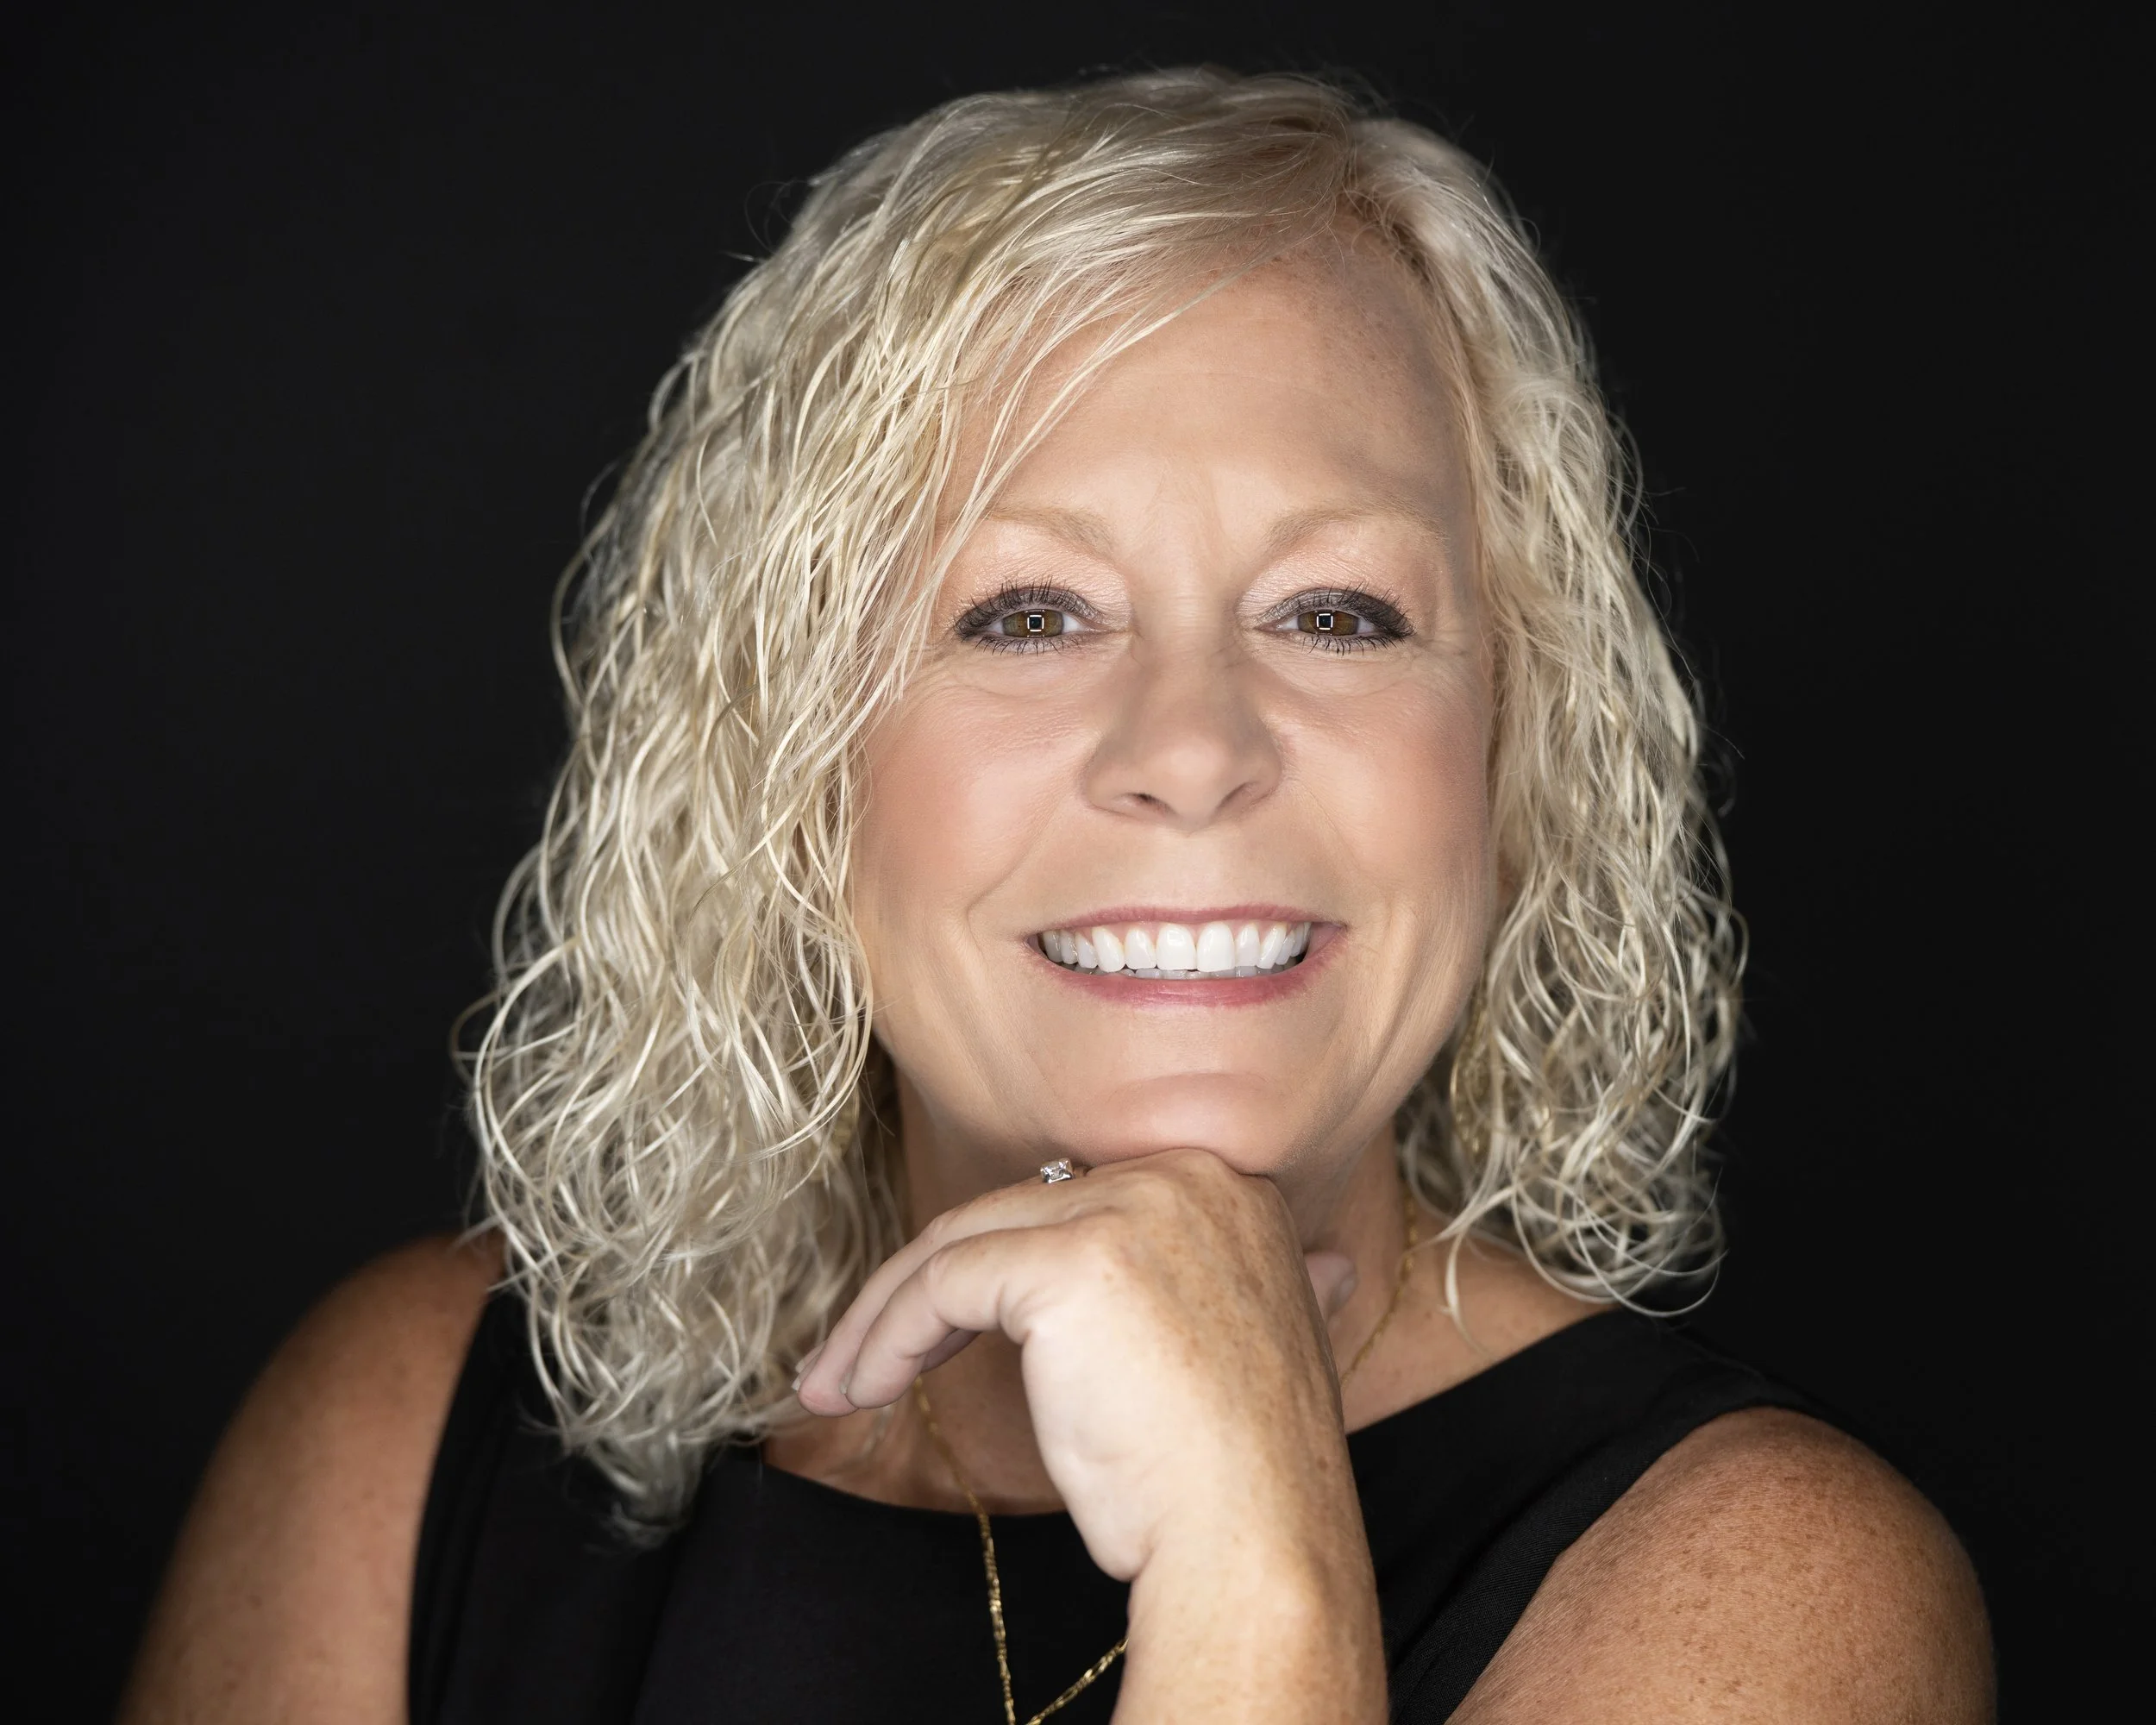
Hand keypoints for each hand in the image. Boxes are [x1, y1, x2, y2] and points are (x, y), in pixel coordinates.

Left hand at [794, 1147, 1360, 1581]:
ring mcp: (1133, 1211)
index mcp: (1230, 1189)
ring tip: (838, 1381)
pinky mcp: (1075, 1262)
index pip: (1071, 1208)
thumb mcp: (1251, 1345)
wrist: (1256, 1546)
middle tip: (857, 1358)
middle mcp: (1186, 1178)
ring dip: (885, 1315)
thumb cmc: (1236, 1475)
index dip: (994, 1268)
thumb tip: (1325, 1270)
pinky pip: (945, 1286)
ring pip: (964, 1243)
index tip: (939, 1328)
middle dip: (919, 1287)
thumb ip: (1246, 1286)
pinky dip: (888, 1335)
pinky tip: (864, 1388)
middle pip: (1010, 1216)